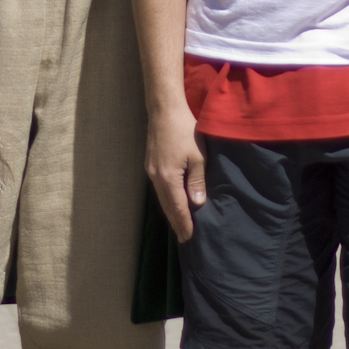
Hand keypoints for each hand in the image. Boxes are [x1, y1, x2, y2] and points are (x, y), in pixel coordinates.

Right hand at [146, 105, 207, 241]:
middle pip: (166, 206)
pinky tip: (173, 201)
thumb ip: (197, 181)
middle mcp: (156, 177)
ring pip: (161, 198)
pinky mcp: (151, 164)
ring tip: (180, 224)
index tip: (189, 237)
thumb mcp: (197, 156)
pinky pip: (159, 188)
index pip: (177, 207)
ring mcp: (151, 170)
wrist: (164, 110)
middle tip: (185, 238)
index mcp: (168, 177)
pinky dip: (167, 199)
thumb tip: (197, 203)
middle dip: (176, 222)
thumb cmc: (184, 130)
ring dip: (171, 212)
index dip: (184, 223)